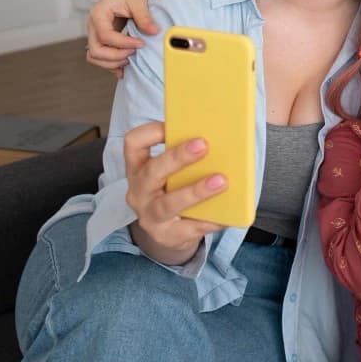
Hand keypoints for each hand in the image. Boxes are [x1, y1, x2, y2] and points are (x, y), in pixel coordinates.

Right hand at [86, 0, 169, 76]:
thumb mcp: (137, 0)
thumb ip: (144, 17)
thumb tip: (153, 32)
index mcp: (98, 14)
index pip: (105, 36)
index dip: (123, 43)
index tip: (140, 43)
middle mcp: (93, 26)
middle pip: (95, 51)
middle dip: (116, 56)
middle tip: (134, 52)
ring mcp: (95, 34)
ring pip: (94, 57)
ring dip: (111, 62)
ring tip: (130, 60)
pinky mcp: (101, 40)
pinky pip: (100, 57)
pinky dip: (110, 64)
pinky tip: (124, 67)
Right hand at [124, 121, 226, 265]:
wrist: (169, 231)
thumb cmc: (175, 190)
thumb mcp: (172, 173)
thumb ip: (186, 157)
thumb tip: (220, 137)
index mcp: (139, 168)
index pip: (133, 144)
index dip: (151, 132)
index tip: (172, 125)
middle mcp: (139, 191)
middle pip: (152, 172)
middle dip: (177, 157)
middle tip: (203, 145)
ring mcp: (150, 216)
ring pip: (168, 204)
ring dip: (196, 191)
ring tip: (221, 181)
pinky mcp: (166, 236)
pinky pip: (189, 228)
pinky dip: (210, 220)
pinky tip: (226, 214)